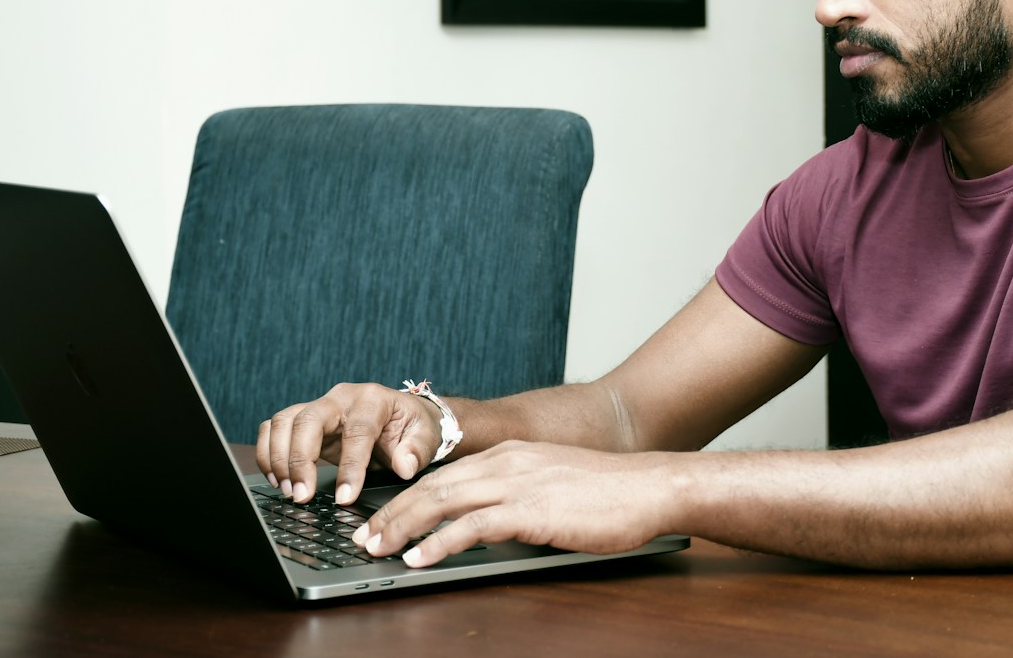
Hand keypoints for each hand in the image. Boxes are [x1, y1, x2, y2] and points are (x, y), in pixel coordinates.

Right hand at [256, 383, 442, 504]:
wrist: (403, 417)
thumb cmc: (413, 427)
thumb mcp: (425, 437)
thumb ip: (415, 451)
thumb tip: (403, 466)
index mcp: (373, 400)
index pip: (357, 431)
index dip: (349, 466)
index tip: (345, 497)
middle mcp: (341, 398)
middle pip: (308, 420)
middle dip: (299, 460)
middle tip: (301, 496)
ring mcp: (319, 407)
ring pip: (284, 421)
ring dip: (279, 458)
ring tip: (289, 491)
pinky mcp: (304, 420)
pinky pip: (274, 428)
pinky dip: (269, 452)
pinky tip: (277, 479)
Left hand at [351, 441, 678, 567]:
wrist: (650, 487)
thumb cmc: (611, 493)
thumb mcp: (553, 485)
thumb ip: (518, 498)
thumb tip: (486, 525)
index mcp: (510, 455)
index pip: (444, 474)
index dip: (407, 497)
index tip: (381, 516)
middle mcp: (506, 462)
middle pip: (432, 485)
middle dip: (391, 512)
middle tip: (362, 536)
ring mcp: (517, 483)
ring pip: (441, 501)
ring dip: (401, 527)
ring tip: (375, 548)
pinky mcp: (530, 510)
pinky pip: (471, 526)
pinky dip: (438, 542)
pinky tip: (419, 557)